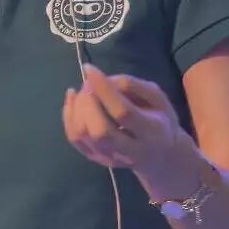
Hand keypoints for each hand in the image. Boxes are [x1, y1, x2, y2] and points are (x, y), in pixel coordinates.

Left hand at [62, 64, 185, 174]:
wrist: (160, 156)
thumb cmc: (160, 120)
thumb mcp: (158, 97)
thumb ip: (133, 85)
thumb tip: (103, 80)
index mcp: (152, 132)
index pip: (123, 112)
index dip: (103, 89)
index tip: (90, 69)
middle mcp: (130, 151)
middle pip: (100, 131)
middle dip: (87, 102)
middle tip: (89, 84)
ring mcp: (110, 158)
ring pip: (82, 135)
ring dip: (76, 107)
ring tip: (84, 91)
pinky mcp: (95, 159)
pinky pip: (74, 138)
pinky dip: (68, 114)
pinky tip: (73, 98)